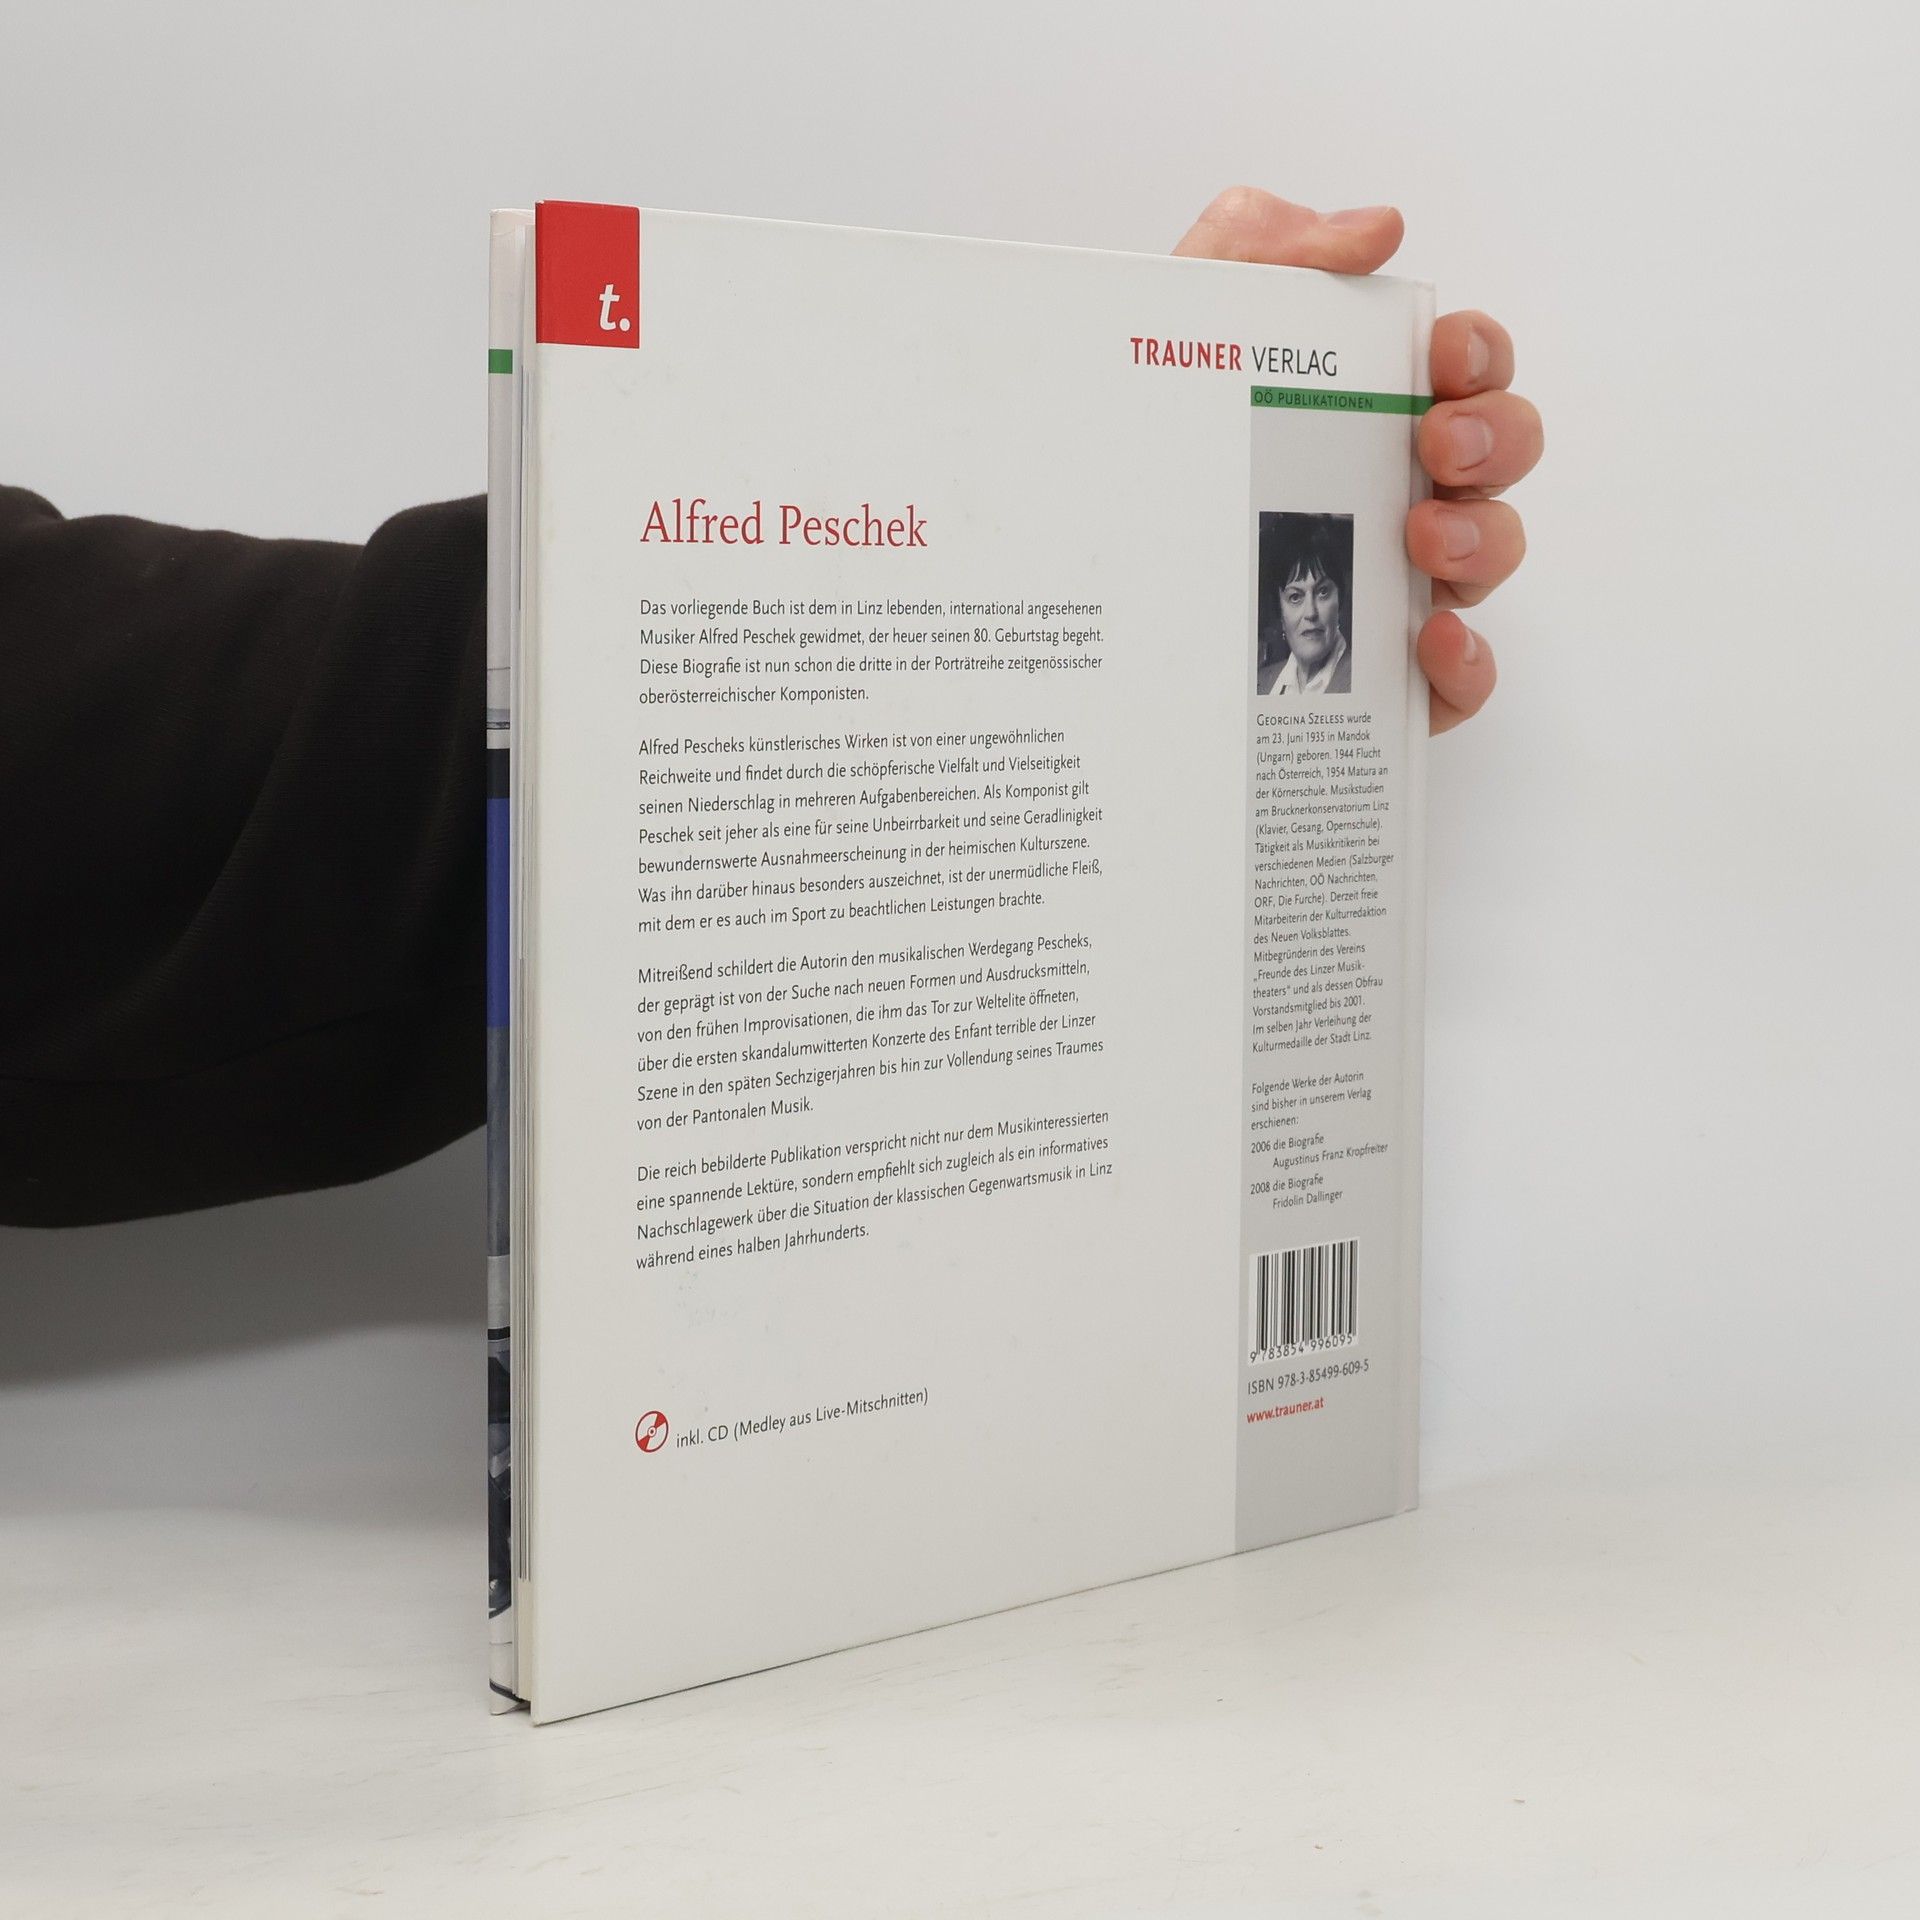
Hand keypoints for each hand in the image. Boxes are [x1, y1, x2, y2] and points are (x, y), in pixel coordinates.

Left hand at [1174, 187, 1541, 733]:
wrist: (1066, 569)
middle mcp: (1399, 490)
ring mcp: (1399, 585)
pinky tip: (1428, 638)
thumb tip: (1373, 230)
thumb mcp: (1178, 330)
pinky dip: (1466, 661)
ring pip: (1493, 558)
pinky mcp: (1382, 677)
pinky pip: (1458, 679)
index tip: (1442, 352)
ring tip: (1424, 537)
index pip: (1466, 368)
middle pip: (1501, 455)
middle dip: (1494, 436)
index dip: (1478, 352)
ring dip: (1483, 538)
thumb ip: (1259, 251)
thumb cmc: (1147, 443)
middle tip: (1434, 440)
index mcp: (1367, 408)